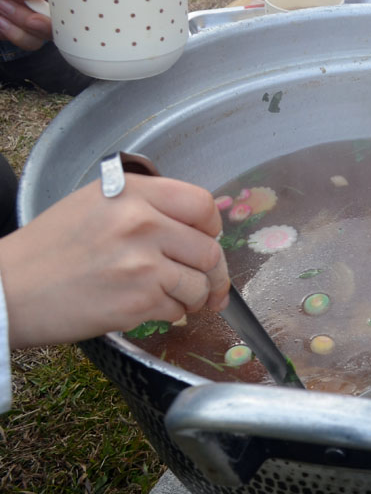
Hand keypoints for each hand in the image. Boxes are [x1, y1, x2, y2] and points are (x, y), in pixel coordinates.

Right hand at [0, 174, 229, 348]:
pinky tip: (149, 308)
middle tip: (208, 283)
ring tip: (176, 298)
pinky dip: (170, 313)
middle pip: (209, 250)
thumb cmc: (49, 248)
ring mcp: (143, 263)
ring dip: (194, 297)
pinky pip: (176, 309)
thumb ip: (145, 205)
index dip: (211, 226)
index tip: (209, 239)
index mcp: (133, 193)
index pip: (202, 204)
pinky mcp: (138, 301)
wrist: (8, 290)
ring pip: (199, 284)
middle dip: (213, 272)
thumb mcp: (95, 203)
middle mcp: (143, 223)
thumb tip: (193, 226)